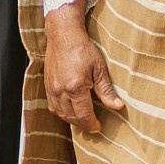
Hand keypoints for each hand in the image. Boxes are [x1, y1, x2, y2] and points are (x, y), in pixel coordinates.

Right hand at [42, 0, 123, 131]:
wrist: (63, 35)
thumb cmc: (81, 49)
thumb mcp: (99, 68)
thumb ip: (107, 90)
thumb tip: (117, 106)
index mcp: (75, 88)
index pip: (84, 115)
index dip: (92, 124)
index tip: (98, 127)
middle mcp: (61, 91)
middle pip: (72, 118)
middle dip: (83, 124)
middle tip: (93, 125)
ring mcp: (52, 89)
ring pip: (61, 114)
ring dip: (72, 120)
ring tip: (83, 119)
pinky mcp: (47, 86)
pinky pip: (53, 106)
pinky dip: (62, 112)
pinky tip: (70, 110)